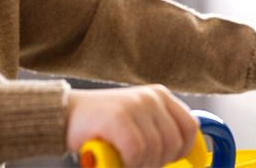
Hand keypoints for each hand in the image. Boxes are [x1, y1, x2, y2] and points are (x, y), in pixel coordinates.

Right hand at [66, 85, 198, 166]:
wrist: (65, 114)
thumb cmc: (103, 125)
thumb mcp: (138, 122)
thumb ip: (160, 132)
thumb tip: (187, 158)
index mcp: (160, 95)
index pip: (190, 126)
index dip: (182, 150)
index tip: (168, 160)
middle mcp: (151, 97)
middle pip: (173, 144)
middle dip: (156, 161)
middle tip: (136, 160)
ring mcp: (135, 105)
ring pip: (154, 151)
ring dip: (139, 163)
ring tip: (122, 156)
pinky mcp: (119, 118)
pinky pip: (136, 152)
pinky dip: (127, 161)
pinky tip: (114, 155)